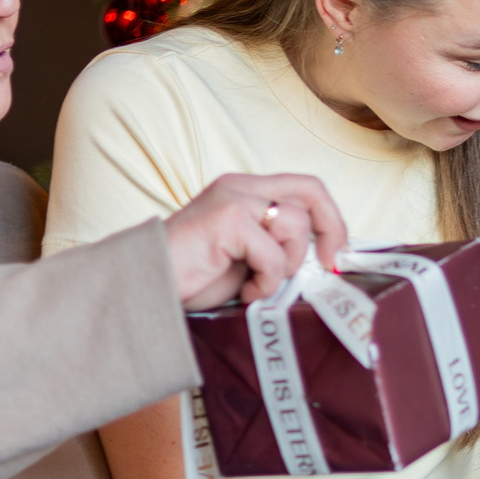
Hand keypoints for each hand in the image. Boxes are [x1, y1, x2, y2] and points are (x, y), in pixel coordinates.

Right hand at [164, 172, 350, 309]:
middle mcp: (241, 186)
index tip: (334, 254)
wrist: (145, 285)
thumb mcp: (245, 256)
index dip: (330, 217)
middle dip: (331, 228)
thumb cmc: (192, 277)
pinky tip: (245, 292)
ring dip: (285, 265)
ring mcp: (233, 199)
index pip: (304, 187)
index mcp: (245, 191)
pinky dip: (266, 280)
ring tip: (257, 285)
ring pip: (294, 224)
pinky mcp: (227, 219)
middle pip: (311, 190)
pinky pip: (273, 253)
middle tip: (328, 264)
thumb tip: (322, 259)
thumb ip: (276, 246)